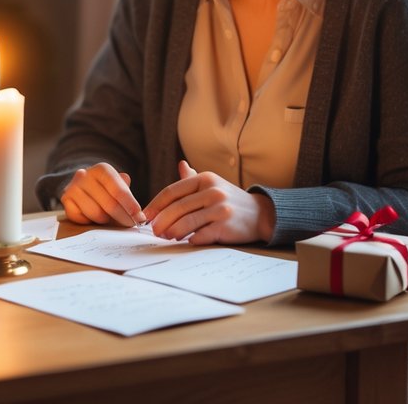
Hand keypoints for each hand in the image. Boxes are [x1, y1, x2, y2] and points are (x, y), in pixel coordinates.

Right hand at [59, 162, 145, 225]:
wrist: (82, 188)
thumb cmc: (105, 190)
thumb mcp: (118, 186)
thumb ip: (126, 194)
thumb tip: (136, 206)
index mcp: (102, 169)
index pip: (119, 190)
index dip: (131, 206)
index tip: (139, 218)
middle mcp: (85, 175)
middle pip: (109, 204)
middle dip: (123, 217)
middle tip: (131, 225)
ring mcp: (73, 187)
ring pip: (96, 214)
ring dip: (106, 221)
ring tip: (110, 219)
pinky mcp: (65, 201)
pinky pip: (82, 219)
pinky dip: (90, 221)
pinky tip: (93, 218)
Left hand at [143, 161, 275, 244]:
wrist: (261, 214)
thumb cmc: (230, 200)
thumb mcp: (213, 185)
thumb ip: (194, 178)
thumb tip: (180, 165)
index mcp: (205, 179)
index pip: (172, 191)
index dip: (156, 204)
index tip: (146, 216)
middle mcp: (212, 191)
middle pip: (177, 207)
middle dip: (161, 221)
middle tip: (153, 230)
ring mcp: (220, 208)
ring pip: (187, 222)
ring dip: (172, 231)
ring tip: (166, 236)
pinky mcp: (226, 226)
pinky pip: (201, 234)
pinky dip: (190, 239)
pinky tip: (184, 242)